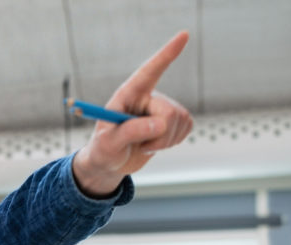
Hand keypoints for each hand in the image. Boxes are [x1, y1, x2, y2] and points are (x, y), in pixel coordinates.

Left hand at [72, 30, 193, 195]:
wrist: (110, 164)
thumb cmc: (104, 150)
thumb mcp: (109, 143)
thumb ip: (131, 131)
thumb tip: (160, 124)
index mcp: (128, 94)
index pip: (149, 71)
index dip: (167, 54)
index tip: (184, 35)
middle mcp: (147, 97)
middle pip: (168, 112)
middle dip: (158, 135)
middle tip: (141, 144)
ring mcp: (162, 108)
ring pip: (180, 121)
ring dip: (164, 141)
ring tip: (144, 144)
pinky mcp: (173, 121)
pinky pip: (187, 127)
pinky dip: (173, 142)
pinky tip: (156, 144)